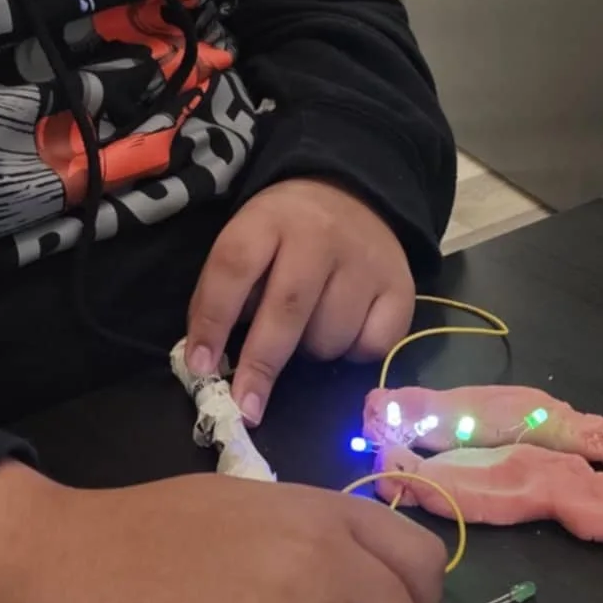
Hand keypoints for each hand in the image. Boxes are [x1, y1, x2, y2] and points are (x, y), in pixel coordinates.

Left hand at [186, 179, 414, 423]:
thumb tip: (206, 360)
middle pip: (287, 308)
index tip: (200, 367)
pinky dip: (353, 352)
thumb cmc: (285, 232)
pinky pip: (372, 346)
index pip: (234, 268)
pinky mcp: (402, 288)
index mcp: (269, 219)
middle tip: (244, 407)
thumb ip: (225, 290)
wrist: (352, 195)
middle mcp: (320, 237)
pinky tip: (345, 330)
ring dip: (310, 351)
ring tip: (306, 329)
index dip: (213, 320)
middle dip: (261, 364)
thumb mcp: (248, 238)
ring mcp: (365, 262)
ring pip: (330, 336)